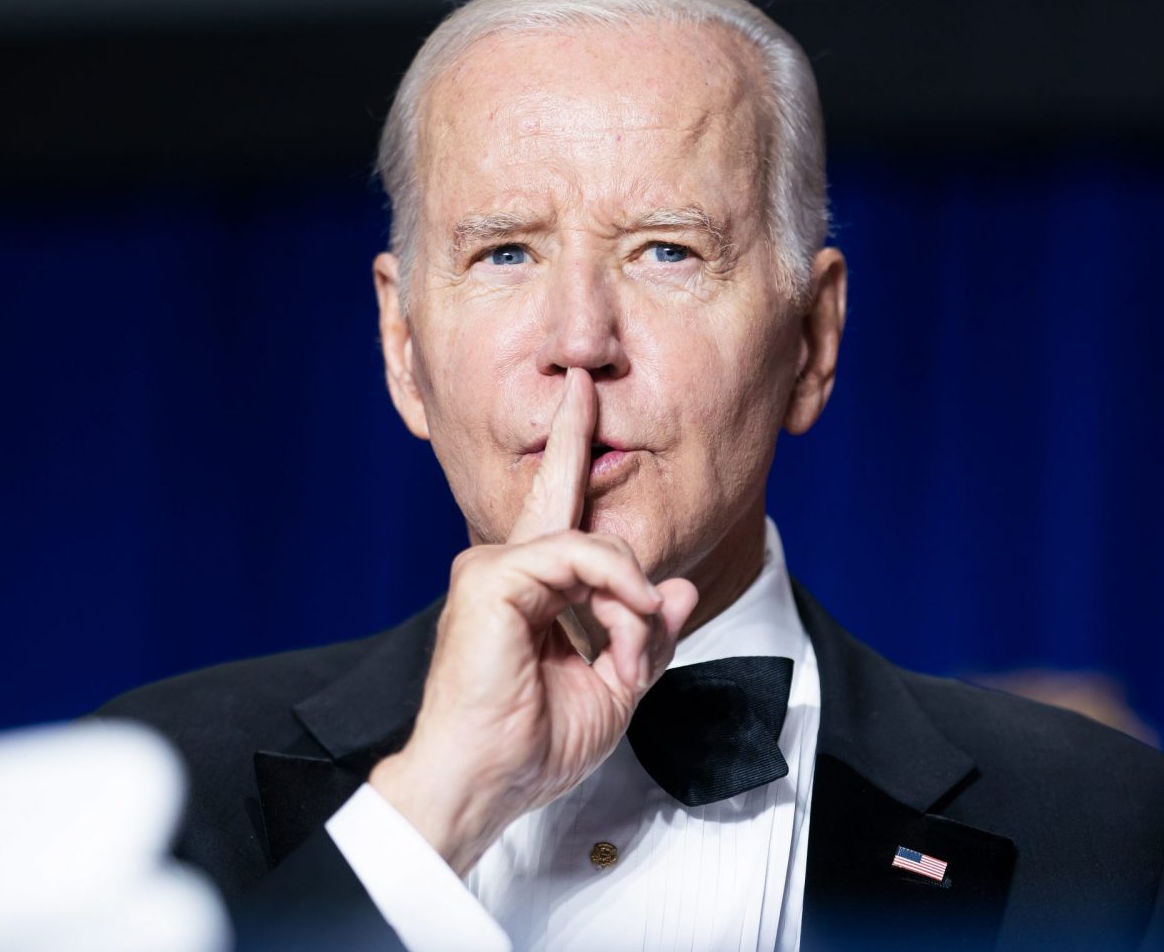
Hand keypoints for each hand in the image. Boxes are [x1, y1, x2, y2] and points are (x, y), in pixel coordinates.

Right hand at [368, 368, 697, 874]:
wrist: (486, 783)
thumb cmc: (532, 746)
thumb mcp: (614, 685)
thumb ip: (645, 635)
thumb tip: (678, 590)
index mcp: (530, 591)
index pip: (557, 516)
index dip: (569, 456)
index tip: (580, 403)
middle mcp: (504, 569)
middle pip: (562, 501)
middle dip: (572, 439)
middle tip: (584, 380)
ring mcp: (492, 570)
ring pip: (592, 545)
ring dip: (630, 602)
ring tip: (630, 653)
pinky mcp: (490, 579)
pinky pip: (578, 558)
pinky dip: (616, 590)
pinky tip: (629, 624)